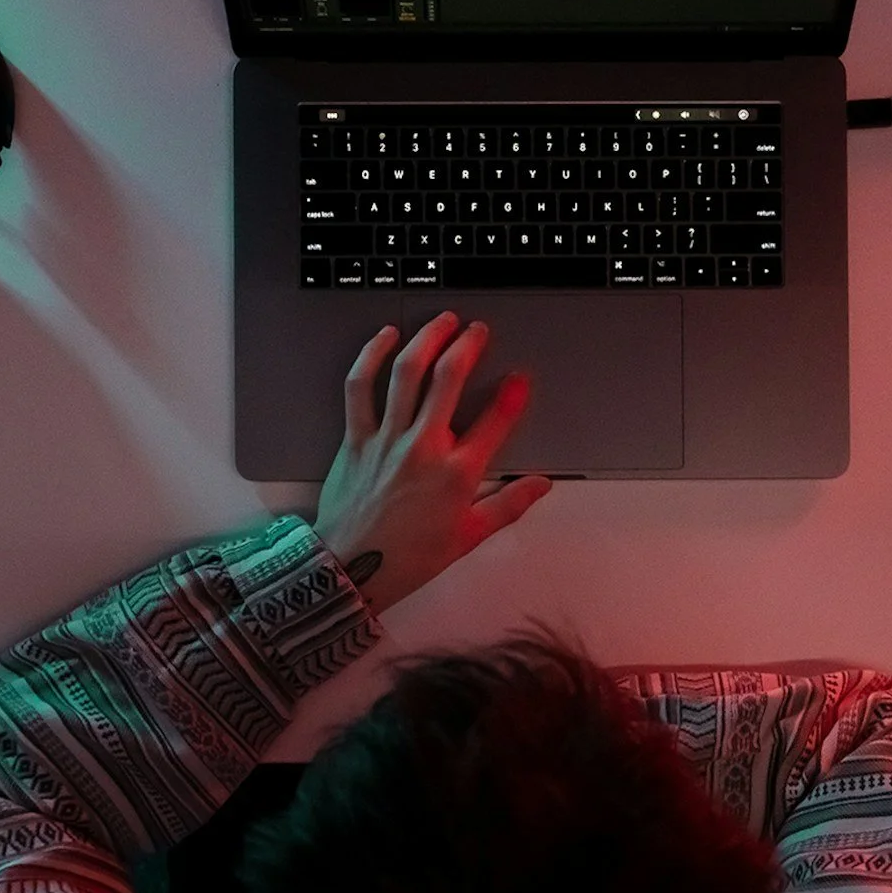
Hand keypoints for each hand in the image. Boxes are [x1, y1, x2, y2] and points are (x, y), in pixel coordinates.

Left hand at [311, 311, 553, 613]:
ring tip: (443, 322)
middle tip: (477, 331)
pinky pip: (361, 387)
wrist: (350, 570)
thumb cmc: (409, 558)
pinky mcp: (356, 438)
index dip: (512, 395)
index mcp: (457, 474)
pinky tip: (386, 337)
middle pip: (449, 379)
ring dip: (427, 339)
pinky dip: (372, 356)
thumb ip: (508, 505)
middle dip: (468, 346)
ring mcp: (387, 438)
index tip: (519, 378)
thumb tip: (541, 485)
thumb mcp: (469, 537)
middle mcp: (424, 447)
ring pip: (407, 373)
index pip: (494, 422)